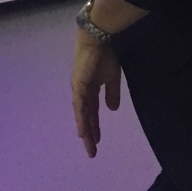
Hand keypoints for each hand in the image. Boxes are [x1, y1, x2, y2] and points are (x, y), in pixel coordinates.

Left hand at [71, 32, 121, 157]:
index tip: (97, 141)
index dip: (94, 126)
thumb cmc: (105, 55)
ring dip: (85, 131)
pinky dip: (81, 120)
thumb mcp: (112, 78)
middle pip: (85, 117)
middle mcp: (81, 91)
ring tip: (89, 146)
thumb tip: (113, 110)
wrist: (98, 39)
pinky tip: (82, 131)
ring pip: (81, 115)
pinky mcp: (79, 85)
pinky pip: (80, 106)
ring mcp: (78, 89)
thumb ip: (112, 93)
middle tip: (92, 151)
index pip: (91, 112)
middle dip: (89, 133)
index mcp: (90, 89)